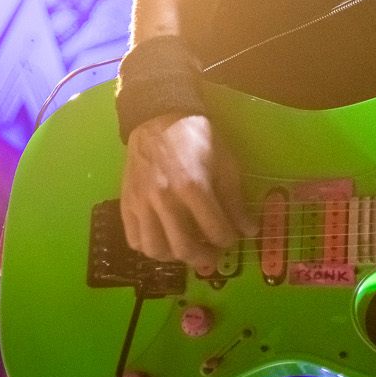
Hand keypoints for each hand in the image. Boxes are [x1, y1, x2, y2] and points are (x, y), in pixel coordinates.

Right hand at [120, 113, 254, 269]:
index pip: (215, 231)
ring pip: (155, 249)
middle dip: (204, 258)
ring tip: (187, 248)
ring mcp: (142, 203)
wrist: (159, 118)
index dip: (229, 240)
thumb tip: (249, 230)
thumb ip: (235, 200)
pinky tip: (163, 240)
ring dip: (175, 257)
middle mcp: (164, 199)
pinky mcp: (126, 203)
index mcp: (193, 186)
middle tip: (213, 254)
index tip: (232, 238)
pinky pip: (134, 239)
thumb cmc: (197, 138)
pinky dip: (149, 248)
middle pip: (183, 248)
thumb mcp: (226, 163)